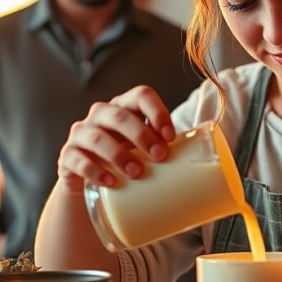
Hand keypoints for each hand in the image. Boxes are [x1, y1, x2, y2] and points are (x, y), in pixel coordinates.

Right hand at [56, 85, 175, 193]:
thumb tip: (213, 178)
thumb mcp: (147, 153)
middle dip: (141, 135)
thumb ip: (170, 154)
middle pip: (119, 115)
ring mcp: (81, 135)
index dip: (156, 111)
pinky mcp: (67, 157)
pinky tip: (110, 182)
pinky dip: (94, 171)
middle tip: (160, 156)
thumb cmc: (128, 163)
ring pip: (96, 137)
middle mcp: (101, 116)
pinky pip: (77, 159)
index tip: (171, 137)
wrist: (91, 186)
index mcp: (125, 108)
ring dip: (118, 154)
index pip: (140, 95)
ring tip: (137, 173)